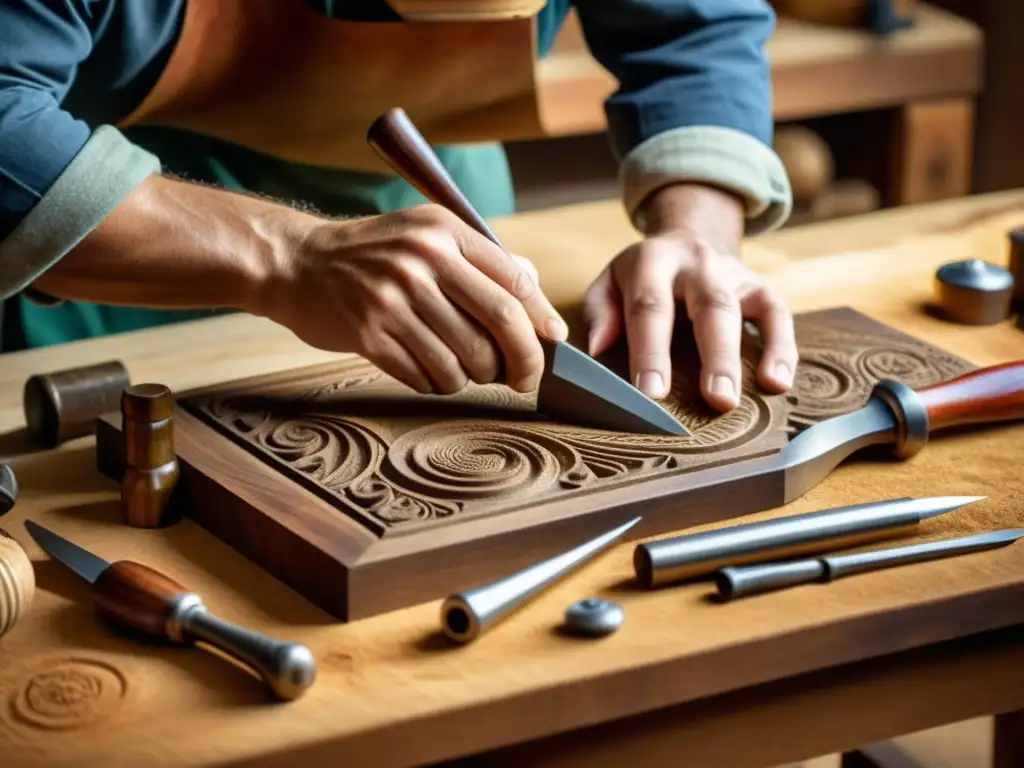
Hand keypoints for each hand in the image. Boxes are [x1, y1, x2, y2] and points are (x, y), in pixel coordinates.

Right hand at [262, 204, 567, 394]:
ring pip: (465, 359)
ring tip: (463, 369)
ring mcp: (394, 299)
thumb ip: (482, 259)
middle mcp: (422, 261)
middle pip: (501, 322)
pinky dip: (437, 383)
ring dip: (473, 376)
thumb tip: (535, 294)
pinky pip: (426, 376)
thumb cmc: (372, 253)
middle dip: (524, 361)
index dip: (541, 319)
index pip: (515, 280)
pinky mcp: (370, 335)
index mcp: (444, 232)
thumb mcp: (426, 234)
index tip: (552, 343)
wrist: (297, 263)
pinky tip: (429, 371)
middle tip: (524, 379)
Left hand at [581, 186, 796, 411]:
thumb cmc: (640, 278)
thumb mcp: (610, 282)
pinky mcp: (759, 286)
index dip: (651, 351)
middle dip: (714, 356)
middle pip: (710, 306)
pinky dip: (781, 348)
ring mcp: (731, 272)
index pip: (651, 306)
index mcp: (652, 261)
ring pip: (742, 311)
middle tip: (715, 401)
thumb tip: (598, 350)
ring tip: (739, 399)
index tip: (651, 394)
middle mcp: (696, 262)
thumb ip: (601, 312)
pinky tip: (777, 383)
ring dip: (741, 357)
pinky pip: (777, 314)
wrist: (686, 238)